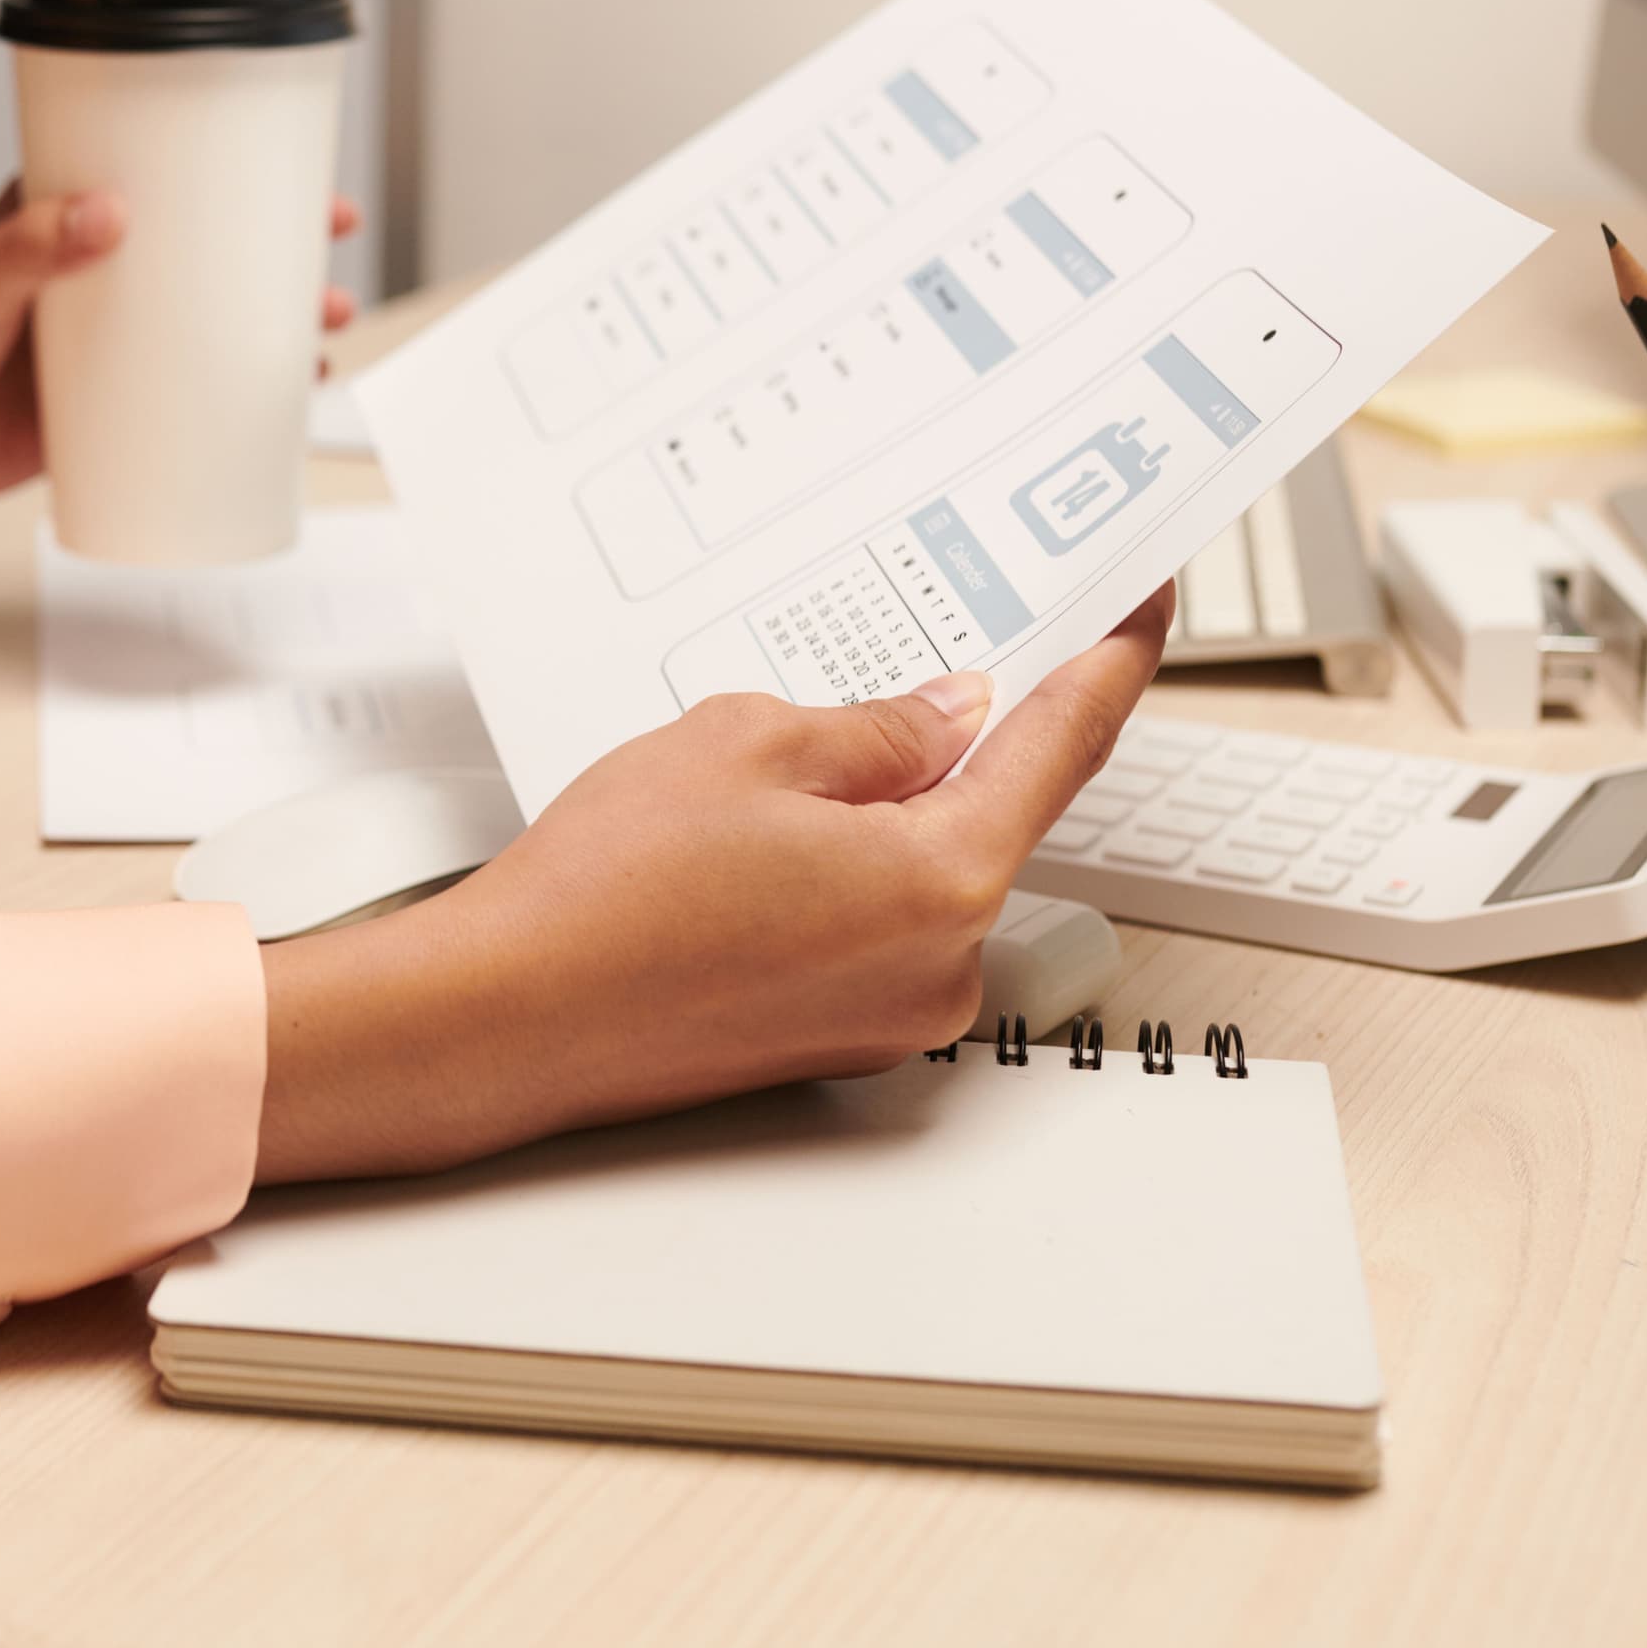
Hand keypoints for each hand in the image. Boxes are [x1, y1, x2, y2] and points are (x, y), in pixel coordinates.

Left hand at [0, 183, 362, 575]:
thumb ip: (24, 248)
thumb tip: (103, 214)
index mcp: (59, 225)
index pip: (158, 179)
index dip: (230, 172)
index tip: (289, 173)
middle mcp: (91, 278)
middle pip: (204, 251)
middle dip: (276, 247)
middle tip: (326, 245)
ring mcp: (102, 345)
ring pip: (206, 325)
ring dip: (270, 326)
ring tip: (321, 334)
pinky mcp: (101, 411)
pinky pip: (183, 401)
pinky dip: (233, 401)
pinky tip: (274, 409)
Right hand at [254, 586, 1174, 1183]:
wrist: (505, 1017)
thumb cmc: (606, 894)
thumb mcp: (747, 741)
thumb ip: (875, 725)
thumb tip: (943, 718)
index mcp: (944, 881)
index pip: (1065, 746)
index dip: (1110, 661)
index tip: (1141, 608)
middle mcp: (940, 967)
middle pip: (984, 817)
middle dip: (945, 742)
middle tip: (882, 677)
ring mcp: (890, 1016)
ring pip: (918, 873)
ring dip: (872, 815)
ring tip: (750, 786)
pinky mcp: (835, 1039)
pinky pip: (871, 928)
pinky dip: (837, 875)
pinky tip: (741, 850)